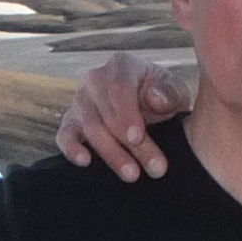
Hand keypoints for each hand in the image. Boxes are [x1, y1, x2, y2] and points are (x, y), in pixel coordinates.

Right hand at [56, 53, 189, 179]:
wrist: (151, 108)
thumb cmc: (164, 97)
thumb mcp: (176, 92)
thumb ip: (170, 93)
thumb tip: (155, 98)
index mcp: (122, 65)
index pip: (119, 89)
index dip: (127, 114)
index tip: (137, 137)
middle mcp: (96, 79)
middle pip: (106, 114)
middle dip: (129, 145)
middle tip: (154, 167)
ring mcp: (80, 101)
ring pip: (90, 128)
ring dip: (111, 154)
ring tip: (132, 174)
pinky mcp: (70, 122)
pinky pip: (64, 136)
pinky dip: (72, 149)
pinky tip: (85, 161)